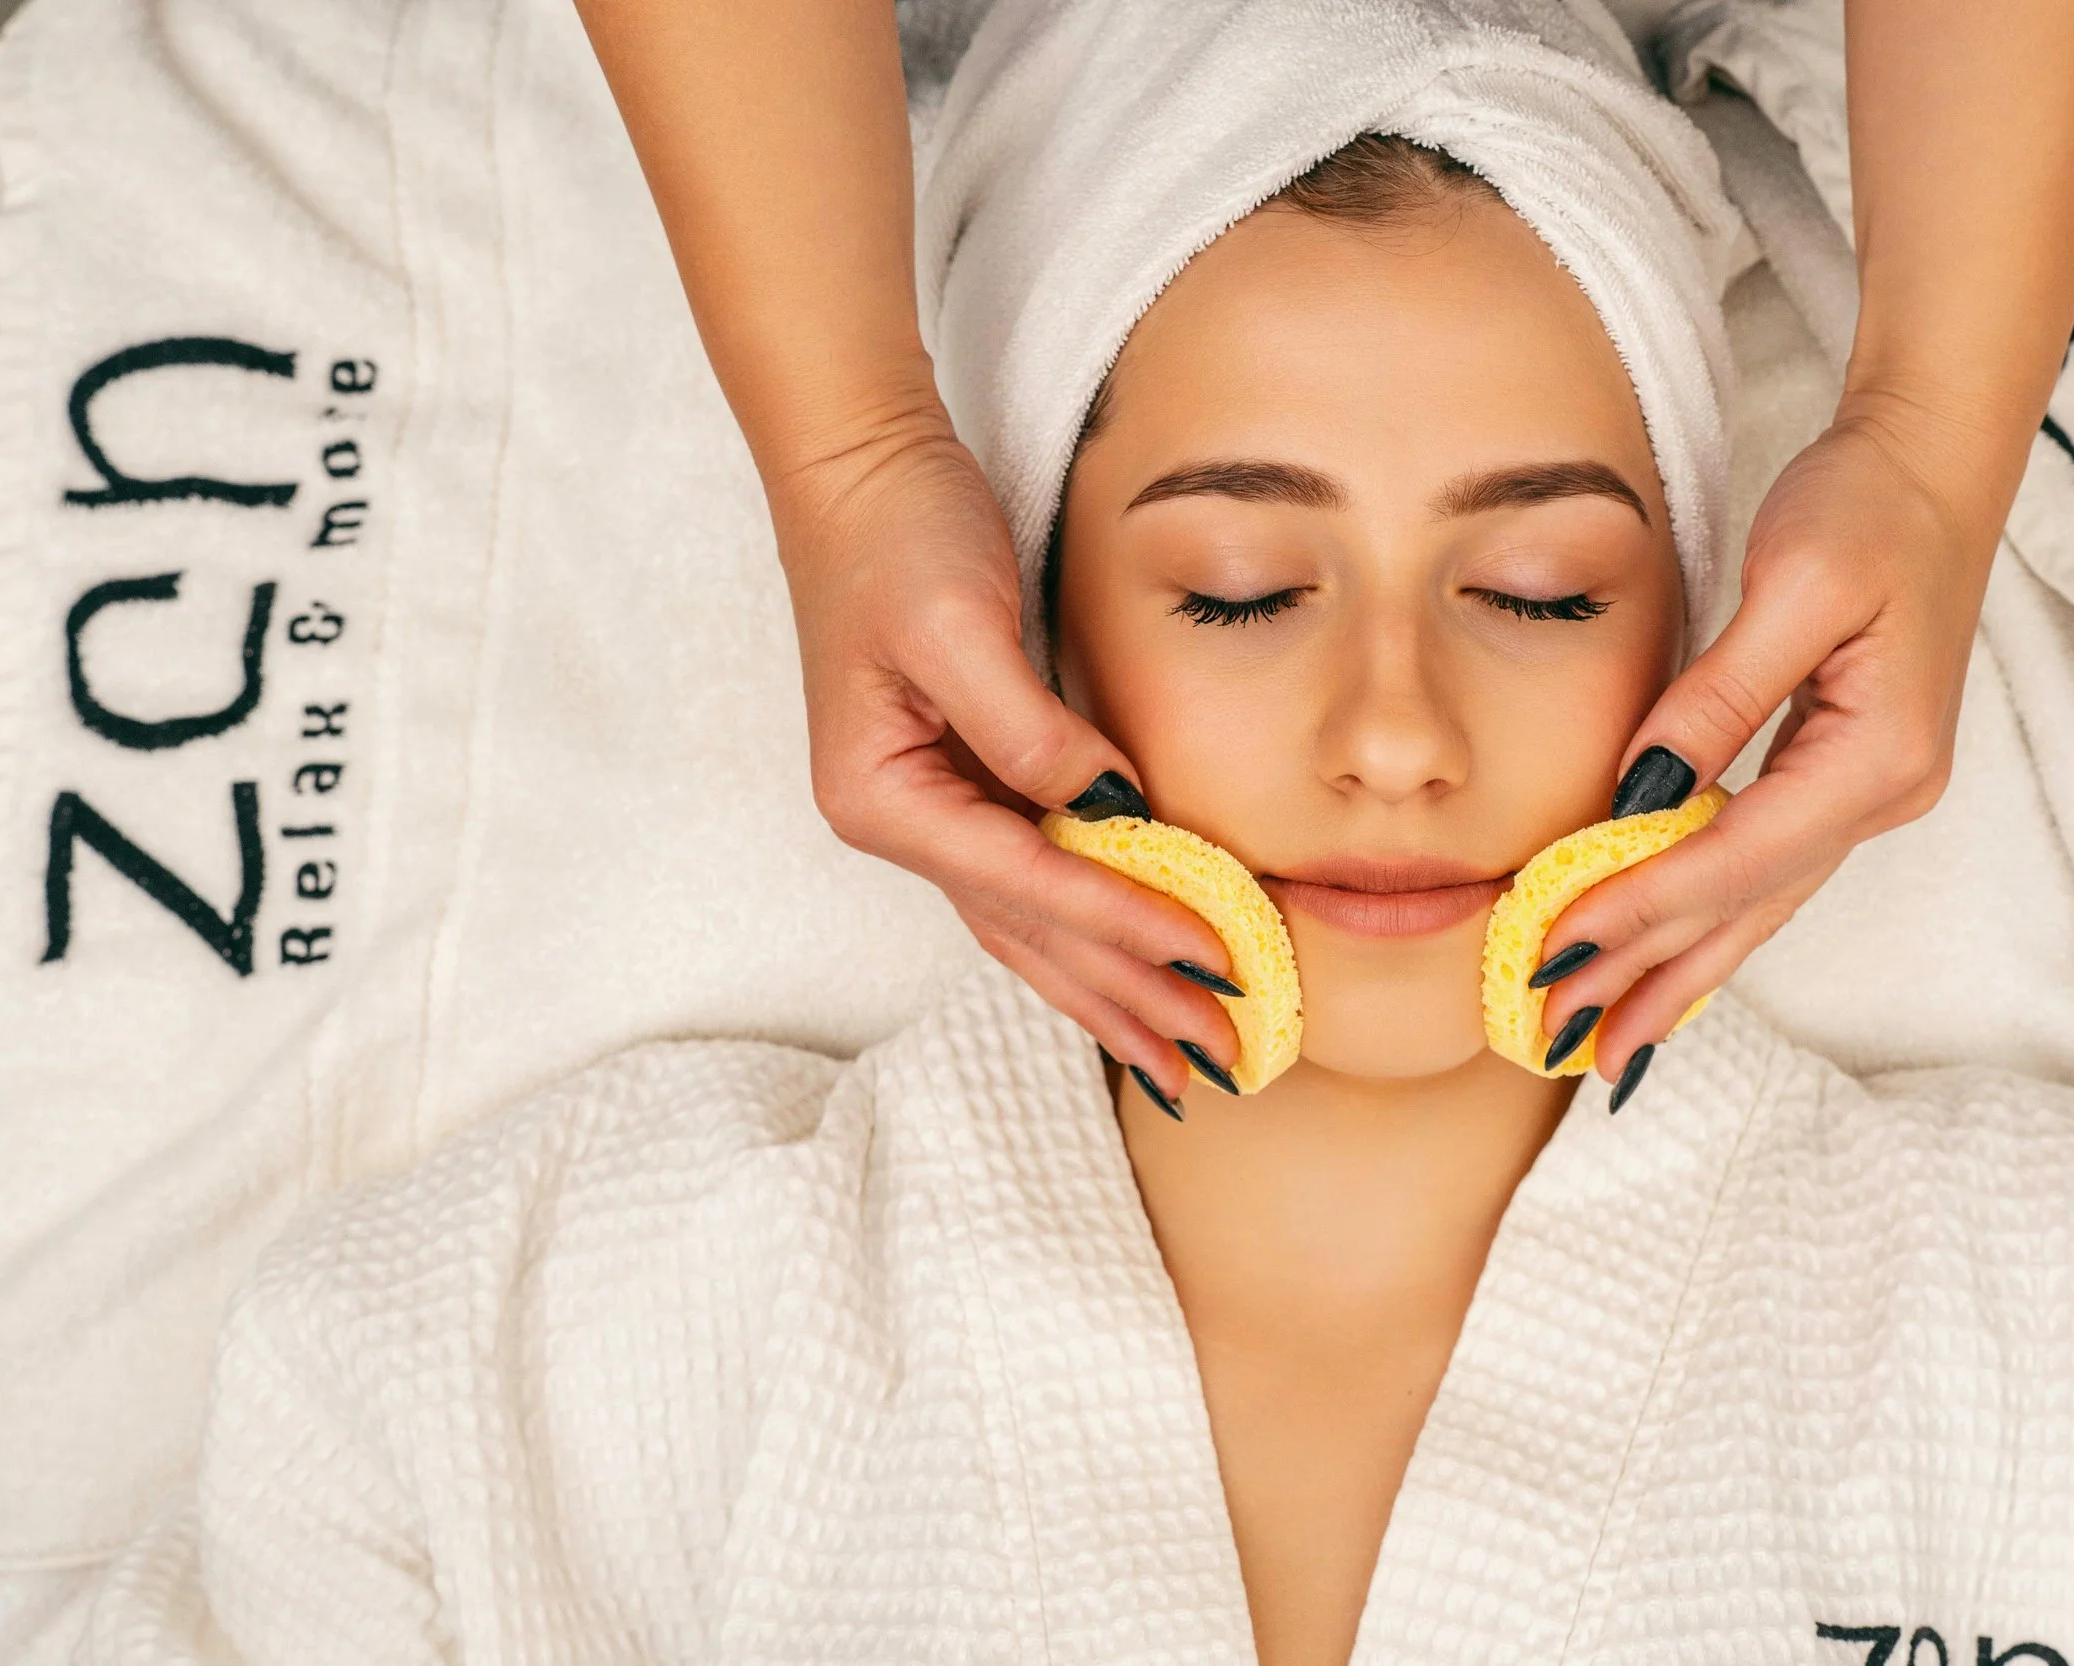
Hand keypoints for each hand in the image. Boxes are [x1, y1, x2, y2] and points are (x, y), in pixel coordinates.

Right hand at [770, 422, 1238, 1095]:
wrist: (856, 470)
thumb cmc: (894, 535)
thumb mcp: (957, 624)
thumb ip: (1028, 731)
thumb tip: (1109, 811)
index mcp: (882, 796)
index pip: (1025, 882)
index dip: (1124, 923)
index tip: (1211, 961)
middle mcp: (901, 821)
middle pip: (1030, 935)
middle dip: (1127, 999)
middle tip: (1217, 1057)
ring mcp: (931, 810)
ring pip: (1034, 927)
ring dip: (1112, 992)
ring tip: (1182, 1058)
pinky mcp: (966, 784)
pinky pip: (1038, 881)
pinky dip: (1094, 931)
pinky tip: (1136, 976)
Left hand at [1529, 397, 2003, 1081]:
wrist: (1935, 465)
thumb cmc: (1868, 507)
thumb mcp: (1792, 584)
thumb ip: (1720, 696)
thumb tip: (1642, 791)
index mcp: (1876, 755)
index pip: (1736, 856)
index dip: (1641, 906)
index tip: (1557, 946)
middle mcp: (1882, 794)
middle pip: (1747, 908)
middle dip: (1650, 977)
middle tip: (1561, 1039)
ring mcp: (1870, 794)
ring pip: (1757, 905)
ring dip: (1678, 972)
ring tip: (1607, 1042)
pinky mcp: (1844, 778)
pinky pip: (1763, 871)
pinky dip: (1707, 920)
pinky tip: (1666, 966)